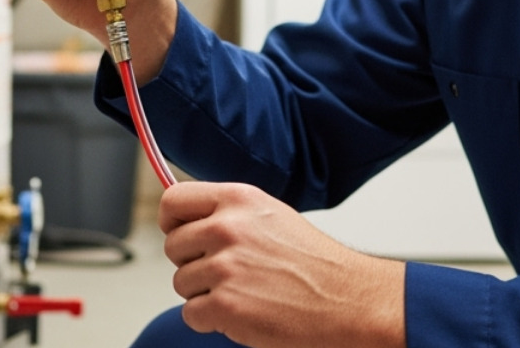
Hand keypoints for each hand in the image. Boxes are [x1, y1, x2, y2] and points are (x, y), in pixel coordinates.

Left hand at [160, 182, 404, 347]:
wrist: (347, 299)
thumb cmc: (315, 262)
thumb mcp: (271, 216)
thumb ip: (229, 213)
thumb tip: (191, 219)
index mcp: (238, 199)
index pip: (173, 200)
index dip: (171, 220)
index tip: (179, 232)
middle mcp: (228, 228)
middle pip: (173, 246)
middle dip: (192, 263)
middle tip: (227, 272)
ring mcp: (225, 267)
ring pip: (181, 282)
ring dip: (204, 293)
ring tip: (243, 291)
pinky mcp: (225, 305)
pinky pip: (191, 314)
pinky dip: (211, 320)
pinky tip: (243, 311)